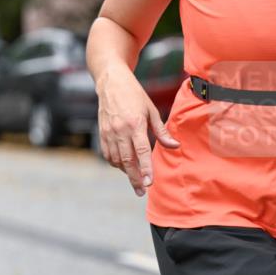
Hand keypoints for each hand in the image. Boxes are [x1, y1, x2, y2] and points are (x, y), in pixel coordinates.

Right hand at [96, 65, 179, 195]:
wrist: (110, 83)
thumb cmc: (134, 95)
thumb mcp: (151, 110)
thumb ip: (161, 131)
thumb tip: (174, 146)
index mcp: (134, 124)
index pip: (141, 151)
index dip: (145, 168)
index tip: (149, 182)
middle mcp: (119, 130)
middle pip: (127, 161)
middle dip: (134, 178)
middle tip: (141, 191)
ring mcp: (108, 132)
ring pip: (116, 160)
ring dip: (125, 171)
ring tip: (136, 179)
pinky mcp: (101, 133)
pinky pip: (108, 154)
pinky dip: (116, 163)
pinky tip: (124, 166)